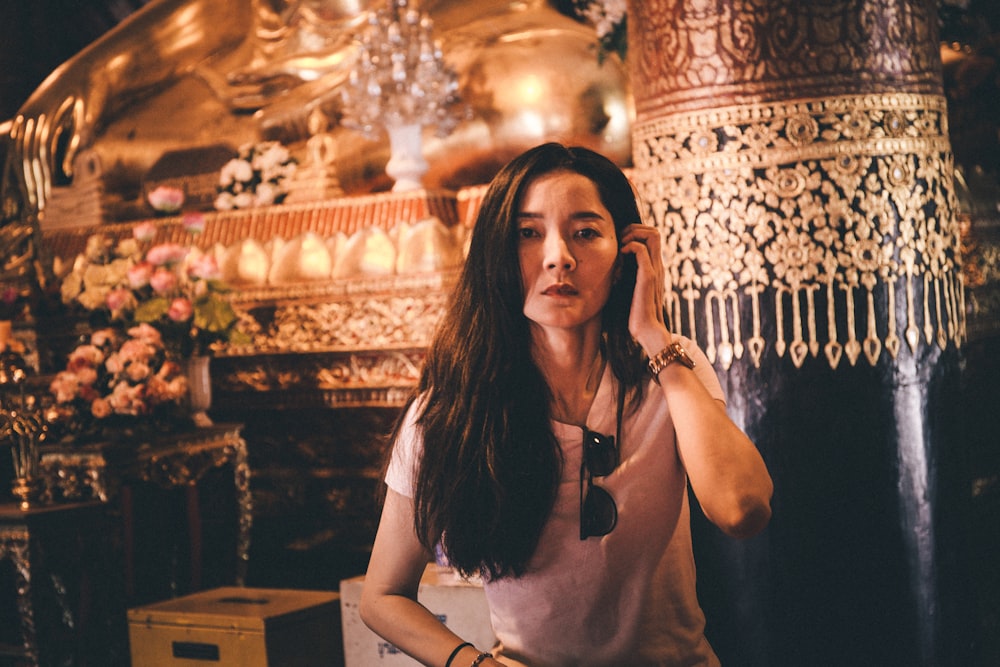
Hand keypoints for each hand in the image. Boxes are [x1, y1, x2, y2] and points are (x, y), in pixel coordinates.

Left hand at [619, 223, 670, 354]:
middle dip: (634, 229)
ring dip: (633, 234)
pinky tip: (620, 257)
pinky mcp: (648, 277)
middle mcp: (657, 265)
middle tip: (619, 241)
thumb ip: (627, 277)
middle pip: (654, 231)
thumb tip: (612, 269)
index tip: (620, 243)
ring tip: (621, 246)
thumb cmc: (635, 313)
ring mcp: (655, 269)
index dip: (635, 233)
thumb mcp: (629, 289)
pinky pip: (641, 250)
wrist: (647, 330)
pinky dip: (630, 247)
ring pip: (652, 235)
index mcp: (654, 267)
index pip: (652, 236)